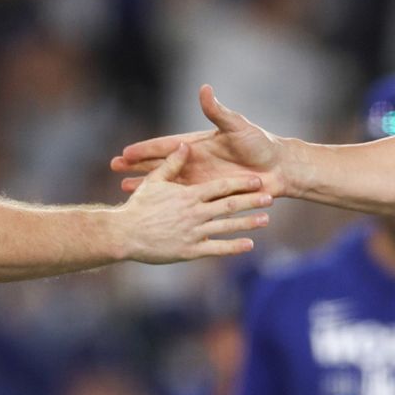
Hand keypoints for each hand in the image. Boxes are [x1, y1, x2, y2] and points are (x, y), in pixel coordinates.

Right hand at [113, 86, 288, 196]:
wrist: (280, 168)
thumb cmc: (260, 144)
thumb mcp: (238, 126)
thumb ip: (218, 111)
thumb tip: (204, 89)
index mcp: (199, 146)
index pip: (166, 147)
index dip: (145, 150)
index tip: (124, 153)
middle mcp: (196, 164)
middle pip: (160, 166)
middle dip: (137, 167)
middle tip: (114, 169)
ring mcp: (202, 182)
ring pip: (168, 185)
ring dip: (147, 186)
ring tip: (124, 190)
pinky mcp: (210, 197)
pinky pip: (185, 202)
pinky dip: (170, 205)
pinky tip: (156, 211)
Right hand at [118, 141, 270, 262]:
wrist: (125, 235)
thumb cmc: (138, 208)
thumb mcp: (154, 182)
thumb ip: (171, 164)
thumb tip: (183, 145)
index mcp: (188, 194)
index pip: (219, 186)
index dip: (238, 183)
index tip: (255, 179)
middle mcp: (194, 212)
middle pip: (228, 204)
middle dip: (250, 201)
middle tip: (269, 197)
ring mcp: (194, 231)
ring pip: (226, 225)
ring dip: (247, 222)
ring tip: (266, 220)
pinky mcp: (190, 250)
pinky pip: (216, 248)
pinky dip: (233, 246)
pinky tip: (249, 244)